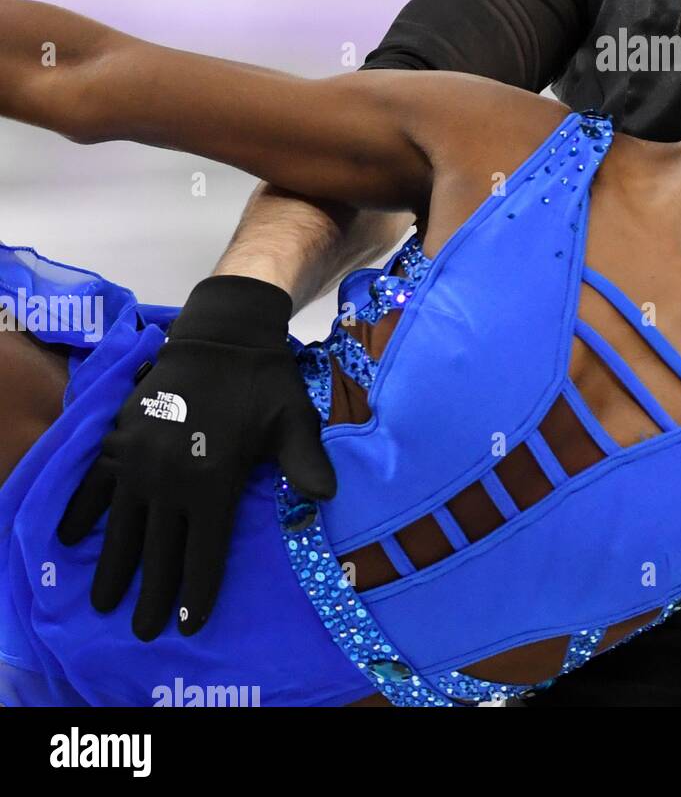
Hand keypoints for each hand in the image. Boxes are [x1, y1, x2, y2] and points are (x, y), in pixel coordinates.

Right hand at [56, 275, 336, 640]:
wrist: (223, 333)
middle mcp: (169, 478)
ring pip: (123, 527)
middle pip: (160, 552)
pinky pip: (95, 484)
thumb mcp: (294, 420)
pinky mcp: (120, 438)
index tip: (187, 625)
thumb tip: (326, 498)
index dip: (197, 592)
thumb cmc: (265, 381)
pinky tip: (70, 538)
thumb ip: (305, 463)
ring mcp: (138, 459)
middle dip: (153, 595)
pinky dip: (81, 511)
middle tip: (144, 630)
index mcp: (214, 479)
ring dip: (114, 567)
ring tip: (105, 602)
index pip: (204, 552)